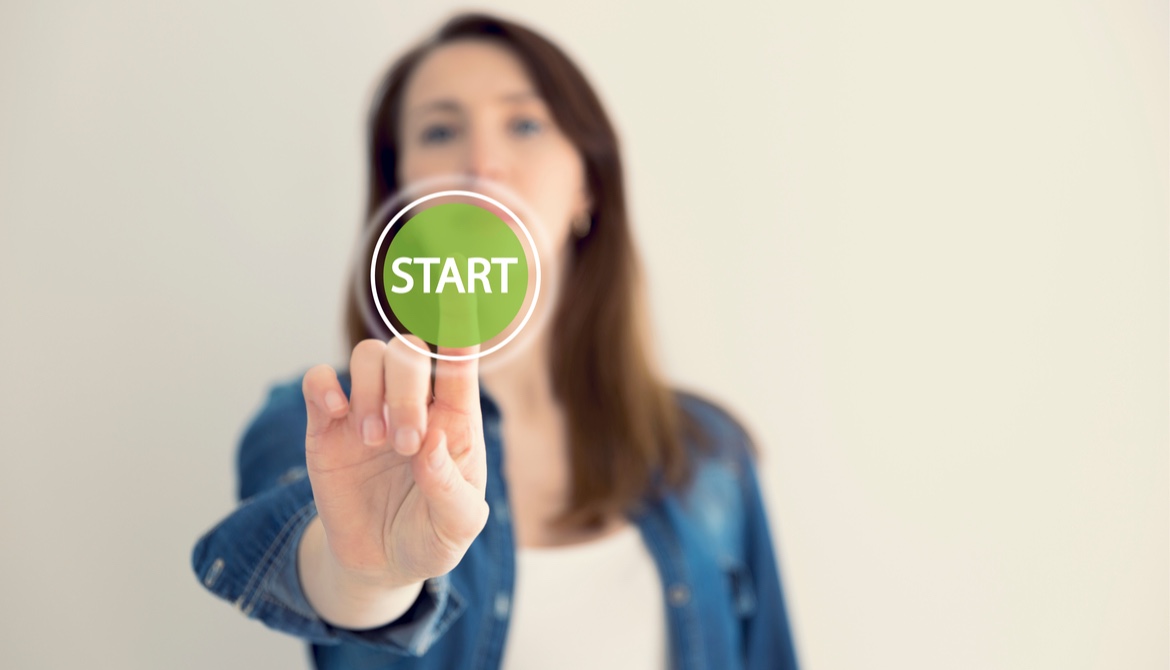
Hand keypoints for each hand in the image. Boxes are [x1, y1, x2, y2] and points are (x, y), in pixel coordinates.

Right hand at [300, 335, 488, 590]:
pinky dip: (324, 387)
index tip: (457, 285)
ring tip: (374, 442)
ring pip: (367, 356)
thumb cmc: (431, 537)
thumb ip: (451, 489)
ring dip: (370, 393)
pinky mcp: (326, 427)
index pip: (460, 363)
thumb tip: (432, 446)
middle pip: (408, 353)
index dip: (458, 324)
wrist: (380, 566)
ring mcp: (368, 411)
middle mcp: (414, 405)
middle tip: (404, 443)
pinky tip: (336, 416)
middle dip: (405, 392)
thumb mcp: (456, 528)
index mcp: (455, 421)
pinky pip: (318, 381)